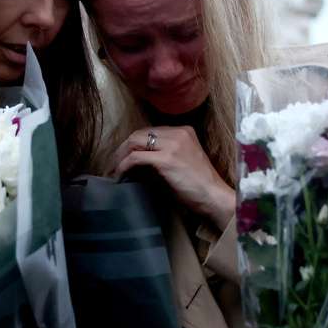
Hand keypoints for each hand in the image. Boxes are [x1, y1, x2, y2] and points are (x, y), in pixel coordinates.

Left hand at [112, 126, 234, 230]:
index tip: (123, 156)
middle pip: (139, 134)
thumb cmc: (199, 185)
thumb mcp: (183, 160)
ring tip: (114, 169)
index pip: (149, 131)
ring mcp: (172, 144)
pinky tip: (120, 175)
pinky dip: (124, 165)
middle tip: (113, 163)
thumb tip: (137, 158)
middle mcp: (178, 132)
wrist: (214, 196)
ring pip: (135, 142)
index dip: (133, 143)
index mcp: (183, 130)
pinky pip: (136, 158)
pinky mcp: (165, 159)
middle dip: (123, 148)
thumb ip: (164, 152)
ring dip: (120, 156)